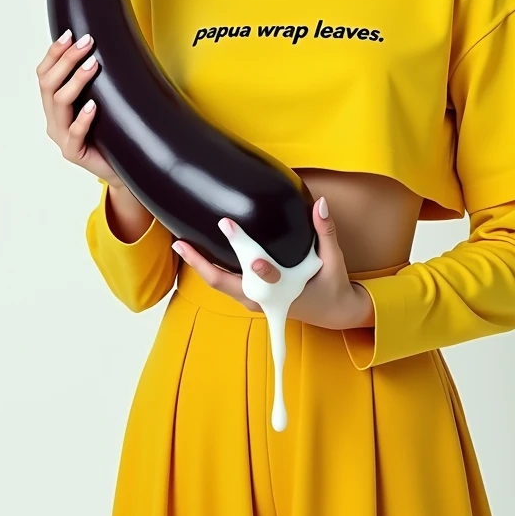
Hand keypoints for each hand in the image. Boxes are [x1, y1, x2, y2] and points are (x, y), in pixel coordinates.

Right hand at [36, 29, 122, 185]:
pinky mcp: (74, 153)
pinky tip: (93, 106)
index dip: (54, 53)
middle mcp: (53, 120)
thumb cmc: (113, 132)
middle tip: (87, 42)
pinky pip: (74, 134)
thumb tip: (107, 46)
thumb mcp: (102, 102)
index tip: (70, 34)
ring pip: (60, 103)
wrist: (123, 167)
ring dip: (76, 81)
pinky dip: (83, 118)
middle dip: (67, 59)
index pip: (44, 74)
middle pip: (49, 84)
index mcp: (55, 106)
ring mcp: (62, 138)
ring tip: (94, 64)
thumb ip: (96, 83)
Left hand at [172, 197, 373, 330]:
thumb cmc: (331, 285)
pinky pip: (225, 283)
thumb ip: (325, 230)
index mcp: (284, 291)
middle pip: (223, 282)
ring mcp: (253, 301)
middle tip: (182, 243)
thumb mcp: (333, 259)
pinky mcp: (250, 297)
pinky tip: (198, 254)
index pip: (260, 272)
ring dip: (200, 265)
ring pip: (219, 284)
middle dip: (201, 263)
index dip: (243, 250)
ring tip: (181, 245)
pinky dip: (210, 268)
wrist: (333, 312)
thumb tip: (320, 203)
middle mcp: (262, 300)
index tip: (229, 226)